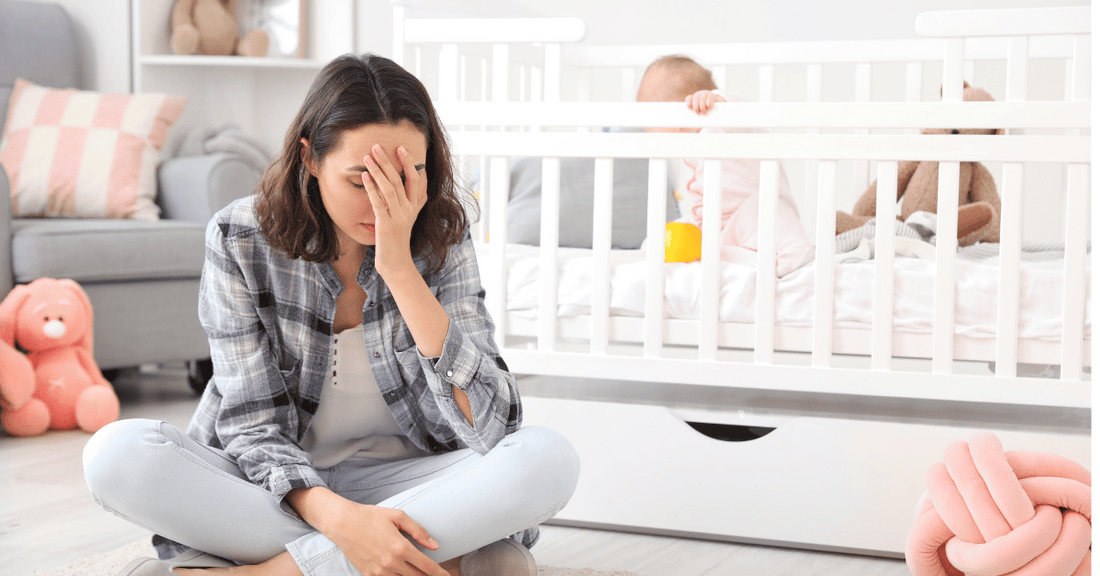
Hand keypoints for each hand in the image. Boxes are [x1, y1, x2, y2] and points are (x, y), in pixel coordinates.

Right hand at [326, 502, 449, 575]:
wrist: (342, 523)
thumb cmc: (371, 516)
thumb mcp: (398, 516)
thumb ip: (419, 531)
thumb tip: (435, 545)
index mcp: (401, 547)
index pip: (427, 567)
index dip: (440, 574)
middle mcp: (391, 562)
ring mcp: (379, 571)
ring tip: (421, 575)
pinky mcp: (369, 575)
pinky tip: (403, 575)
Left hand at [362, 144, 427, 278]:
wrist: (396, 264)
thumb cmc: (397, 241)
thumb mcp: (407, 219)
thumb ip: (410, 202)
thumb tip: (414, 187)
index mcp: (414, 207)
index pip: (416, 180)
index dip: (409, 163)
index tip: (401, 148)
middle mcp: (408, 210)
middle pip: (400, 180)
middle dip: (388, 162)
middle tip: (377, 147)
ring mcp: (398, 217)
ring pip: (390, 188)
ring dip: (378, 171)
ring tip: (367, 157)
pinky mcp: (387, 225)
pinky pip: (378, 202)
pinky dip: (371, 188)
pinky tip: (365, 176)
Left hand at [685, 90, 725, 114]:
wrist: (717, 103)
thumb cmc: (706, 109)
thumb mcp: (700, 110)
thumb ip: (695, 112)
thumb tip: (687, 122)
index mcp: (694, 98)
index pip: (689, 98)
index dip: (688, 102)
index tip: (689, 107)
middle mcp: (698, 94)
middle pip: (695, 99)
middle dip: (696, 107)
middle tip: (698, 113)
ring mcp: (705, 93)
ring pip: (701, 99)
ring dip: (702, 107)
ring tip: (704, 113)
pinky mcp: (711, 94)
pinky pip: (709, 98)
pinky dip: (708, 104)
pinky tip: (709, 108)